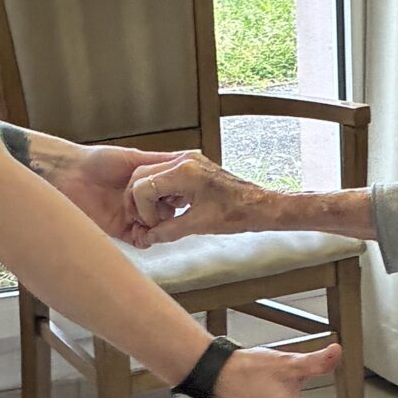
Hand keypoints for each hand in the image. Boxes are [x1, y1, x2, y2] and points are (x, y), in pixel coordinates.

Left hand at [50, 144, 180, 241]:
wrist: (68, 174)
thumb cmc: (97, 160)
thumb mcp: (134, 157)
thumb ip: (159, 161)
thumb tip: (186, 158)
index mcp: (147, 184)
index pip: (171, 196)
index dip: (178, 198)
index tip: (181, 196)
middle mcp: (140, 202)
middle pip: (166, 215)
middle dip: (168, 215)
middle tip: (165, 209)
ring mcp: (130, 217)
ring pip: (155, 229)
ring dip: (157, 228)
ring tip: (152, 221)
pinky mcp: (118, 230)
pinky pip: (139, 241)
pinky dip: (146, 240)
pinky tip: (145, 233)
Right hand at [127, 152, 271, 245]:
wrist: (258, 206)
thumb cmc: (237, 212)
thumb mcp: (199, 225)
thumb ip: (168, 231)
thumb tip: (149, 237)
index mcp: (184, 172)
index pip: (143, 187)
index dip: (143, 210)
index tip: (152, 224)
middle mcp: (184, 161)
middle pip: (141, 177)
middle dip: (140, 202)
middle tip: (149, 221)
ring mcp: (188, 162)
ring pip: (150, 175)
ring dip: (151, 198)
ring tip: (163, 216)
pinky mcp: (192, 167)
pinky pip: (165, 176)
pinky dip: (162, 194)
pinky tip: (172, 208)